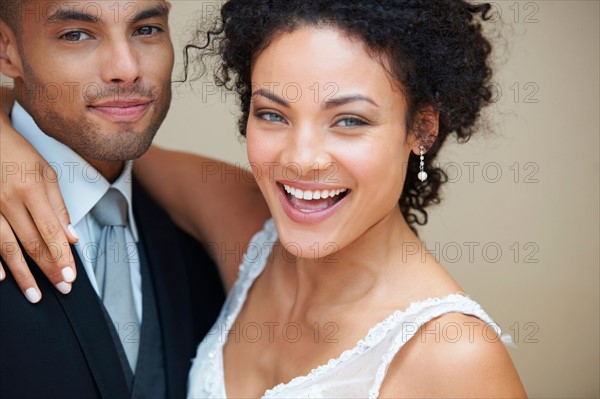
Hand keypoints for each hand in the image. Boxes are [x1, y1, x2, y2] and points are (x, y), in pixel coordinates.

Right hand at [0, 104, 78, 302]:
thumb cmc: (18, 154)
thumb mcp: (46, 173)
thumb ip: (59, 206)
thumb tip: (71, 236)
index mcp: (32, 190)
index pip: (51, 232)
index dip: (61, 257)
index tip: (70, 276)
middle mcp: (8, 201)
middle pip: (32, 243)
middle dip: (48, 269)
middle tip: (61, 288)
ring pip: (6, 247)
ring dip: (22, 274)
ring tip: (34, 294)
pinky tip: (0, 277)